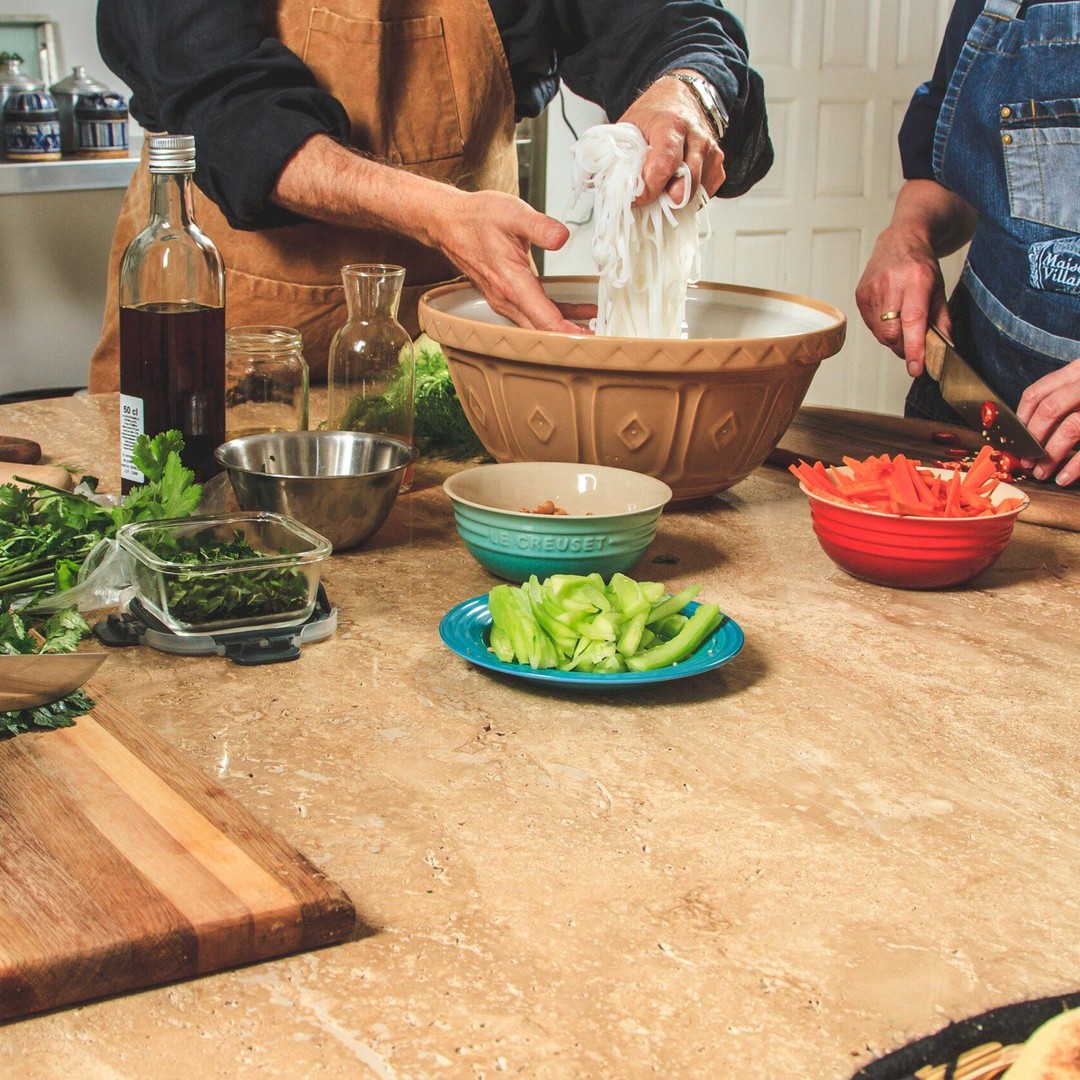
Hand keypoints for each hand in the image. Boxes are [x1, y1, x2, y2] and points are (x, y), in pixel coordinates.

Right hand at [430, 188, 590, 332]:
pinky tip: (576, 313)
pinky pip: (534, 314)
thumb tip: (562, 238)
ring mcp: (505, 301)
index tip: (590, 339)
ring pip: (538, 324)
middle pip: (543, 329)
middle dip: (572, 337)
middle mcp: (507, 299)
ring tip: (595, 329)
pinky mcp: (507, 297)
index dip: (568, 333)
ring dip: (566, 328)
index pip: (544, 320)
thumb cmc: (477, 218)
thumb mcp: (512, 213)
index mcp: (511, 284)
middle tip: (602, 338)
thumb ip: (540, 227)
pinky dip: (556, 316)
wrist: (449, 223)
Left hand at [618, 72, 726, 207]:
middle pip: (686, 184)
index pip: (664, 165)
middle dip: (664, 201)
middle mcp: (696, 138)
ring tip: (659, 192)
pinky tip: (673, 188)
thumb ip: (621, 155)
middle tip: (647, 201)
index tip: (634, 199)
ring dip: (675, 201)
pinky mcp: (717, 165)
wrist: (681, 97)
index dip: (649, 189)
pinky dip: (687, 198)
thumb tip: (608, 188)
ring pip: (695, 193)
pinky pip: (704, 193)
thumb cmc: (654, 113)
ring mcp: (710, 152)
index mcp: (672, 125)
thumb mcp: (630, 125)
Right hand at [854, 180, 977, 376]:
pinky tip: (890, 316)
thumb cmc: (922, 265)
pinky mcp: (861, 294)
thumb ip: (942, 320)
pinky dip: (882, 329)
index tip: (916, 368)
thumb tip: (944, 349)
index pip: (913, 321)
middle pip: (892, 333)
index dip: (914, 348)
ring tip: (903, 325)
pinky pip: (871, 325)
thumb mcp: (940, 289)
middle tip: (913, 346)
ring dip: (894, 338)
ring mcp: (872, 289)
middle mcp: (891, 284)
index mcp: (916, 280)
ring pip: (880, 333)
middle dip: (903, 347)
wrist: (901, 239)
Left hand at [1016, 357, 1079, 485]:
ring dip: (1051, 455)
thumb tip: (1032, 426)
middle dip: (1033, 440)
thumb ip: (1067, 394)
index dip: (1021, 418)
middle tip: (1027, 460)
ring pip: (1071, 427)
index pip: (1037, 392)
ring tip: (1042, 473)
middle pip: (1050, 409)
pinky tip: (1065, 477)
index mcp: (1079, 369)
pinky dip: (1076, 464)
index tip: (1016, 439)